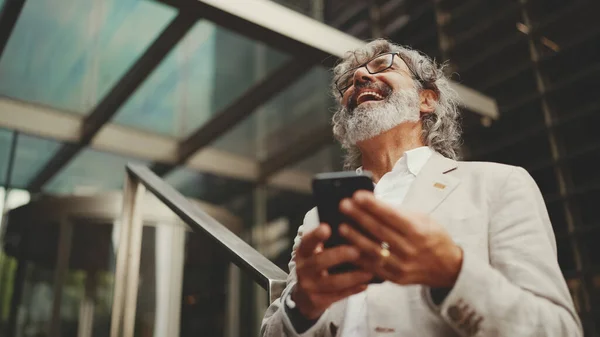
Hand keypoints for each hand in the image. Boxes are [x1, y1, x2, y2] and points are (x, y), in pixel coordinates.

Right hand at [292, 224, 372, 318]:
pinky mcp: (317, 301)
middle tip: (357, 251)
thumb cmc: (315, 269)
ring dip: (352, 277)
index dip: (316, 235)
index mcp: (303, 253)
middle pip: (320, 261)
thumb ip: (327, 244)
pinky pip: (338, 296)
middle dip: (339, 255)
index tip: (326, 228)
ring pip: (332, 282)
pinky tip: (365, 285)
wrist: (304, 298)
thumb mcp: (314, 255)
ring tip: (369, 272)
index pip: (307, 242)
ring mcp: (309, 286)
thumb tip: (353, 232)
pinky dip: (352, 290)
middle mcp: (303, 269)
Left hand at [338, 191, 462, 287]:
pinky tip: (347, 249)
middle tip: (343, 205)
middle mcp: (411, 249)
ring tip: (341, 226)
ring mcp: (403, 265)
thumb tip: (373, 203)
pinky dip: (359, 258)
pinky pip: (374, 268)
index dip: (373, 205)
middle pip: (380, 231)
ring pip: (374, 251)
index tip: (357, 195)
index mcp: (418, 231)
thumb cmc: (432, 237)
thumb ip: (400, 213)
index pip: (391, 215)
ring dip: (355, 238)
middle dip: (360, 217)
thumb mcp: (423, 220)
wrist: (448, 268)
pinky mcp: (396, 278)